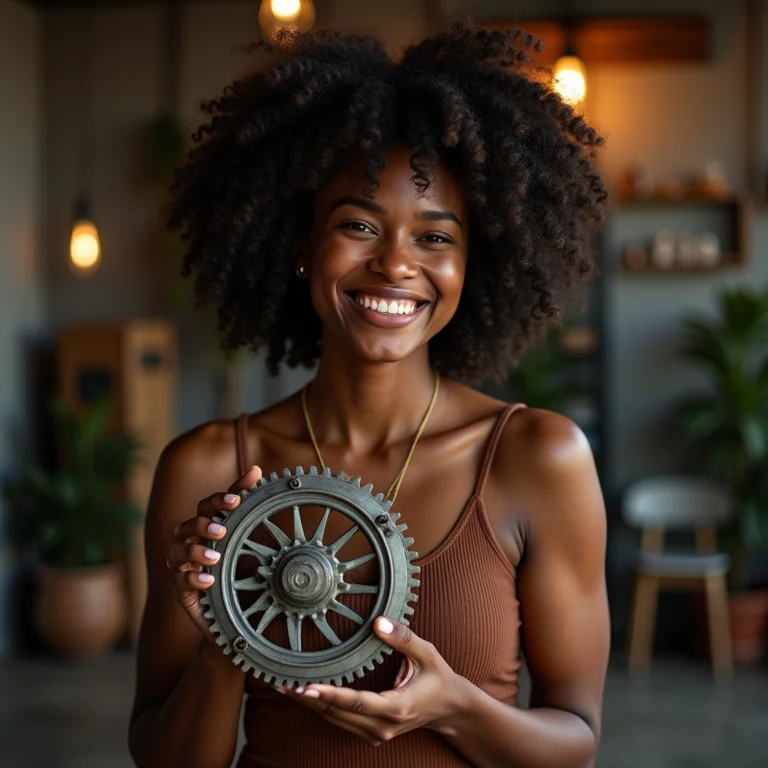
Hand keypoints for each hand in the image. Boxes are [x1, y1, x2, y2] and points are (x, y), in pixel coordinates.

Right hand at [165, 465, 262, 642]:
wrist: (242, 613)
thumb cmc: (244, 568)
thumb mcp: (250, 536)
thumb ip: (248, 503)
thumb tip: (255, 469)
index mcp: (208, 527)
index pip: (206, 506)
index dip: (218, 500)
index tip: (236, 500)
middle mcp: (192, 543)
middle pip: (186, 525)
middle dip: (202, 525)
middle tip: (222, 530)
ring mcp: (185, 567)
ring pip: (174, 551)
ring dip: (193, 551)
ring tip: (215, 558)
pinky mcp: (184, 592)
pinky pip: (178, 582)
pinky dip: (191, 579)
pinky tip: (207, 580)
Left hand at [279, 618, 463, 745]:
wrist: (449, 709)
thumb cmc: (438, 678)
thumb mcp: (427, 653)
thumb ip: (403, 637)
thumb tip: (377, 621)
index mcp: (396, 707)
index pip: (356, 702)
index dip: (330, 695)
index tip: (306, 687)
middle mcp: (383, 726)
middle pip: (337, 714)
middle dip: (307, 698)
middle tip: (280, 683)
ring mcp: (376, 734)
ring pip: (335, 720)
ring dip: (310, 704)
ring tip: (283, 687)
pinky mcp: (372, 733)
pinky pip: (341, 721)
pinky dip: (322, 707)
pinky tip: (306, 694)